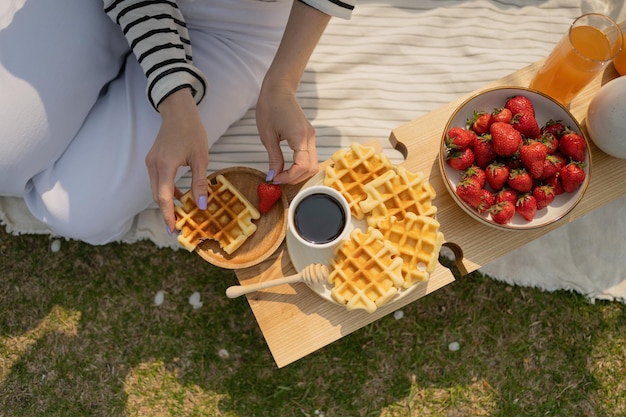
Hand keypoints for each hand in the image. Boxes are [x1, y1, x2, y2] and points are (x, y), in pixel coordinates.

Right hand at [146, 88, 208, 233]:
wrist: (178, 112)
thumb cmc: (192, 131)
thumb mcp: (201, 158)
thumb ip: (200, 183)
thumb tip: (202, 205)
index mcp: (165, 165)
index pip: (163, 197)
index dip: (168, 215)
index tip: (173, 230)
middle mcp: (153, 165)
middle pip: (157, 197)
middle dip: (166, 213)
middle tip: (178, 227)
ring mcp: (150, 163)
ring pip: (156, 190)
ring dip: (166, 203)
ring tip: (180, 215)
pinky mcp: (152, 161)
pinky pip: (157, 182)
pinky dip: (166, 192)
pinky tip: (180, 197)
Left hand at [256, 82, 317, 183]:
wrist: (279, 90)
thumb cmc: (270, 107)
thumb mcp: (267, 136)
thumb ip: (274, 158)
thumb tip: (273, 176)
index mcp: (300, 137)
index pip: (302, 167)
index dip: (289, 177)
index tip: (275, 179)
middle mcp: (310, 138)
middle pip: (311, 169)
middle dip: (295, 178)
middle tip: (278, 178)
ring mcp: (312, 137)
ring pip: (313, 165)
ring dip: (299, 173)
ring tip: (282, 173)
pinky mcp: (309, 136)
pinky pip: (310, 157)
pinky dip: (300, 166)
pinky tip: (288, 166)